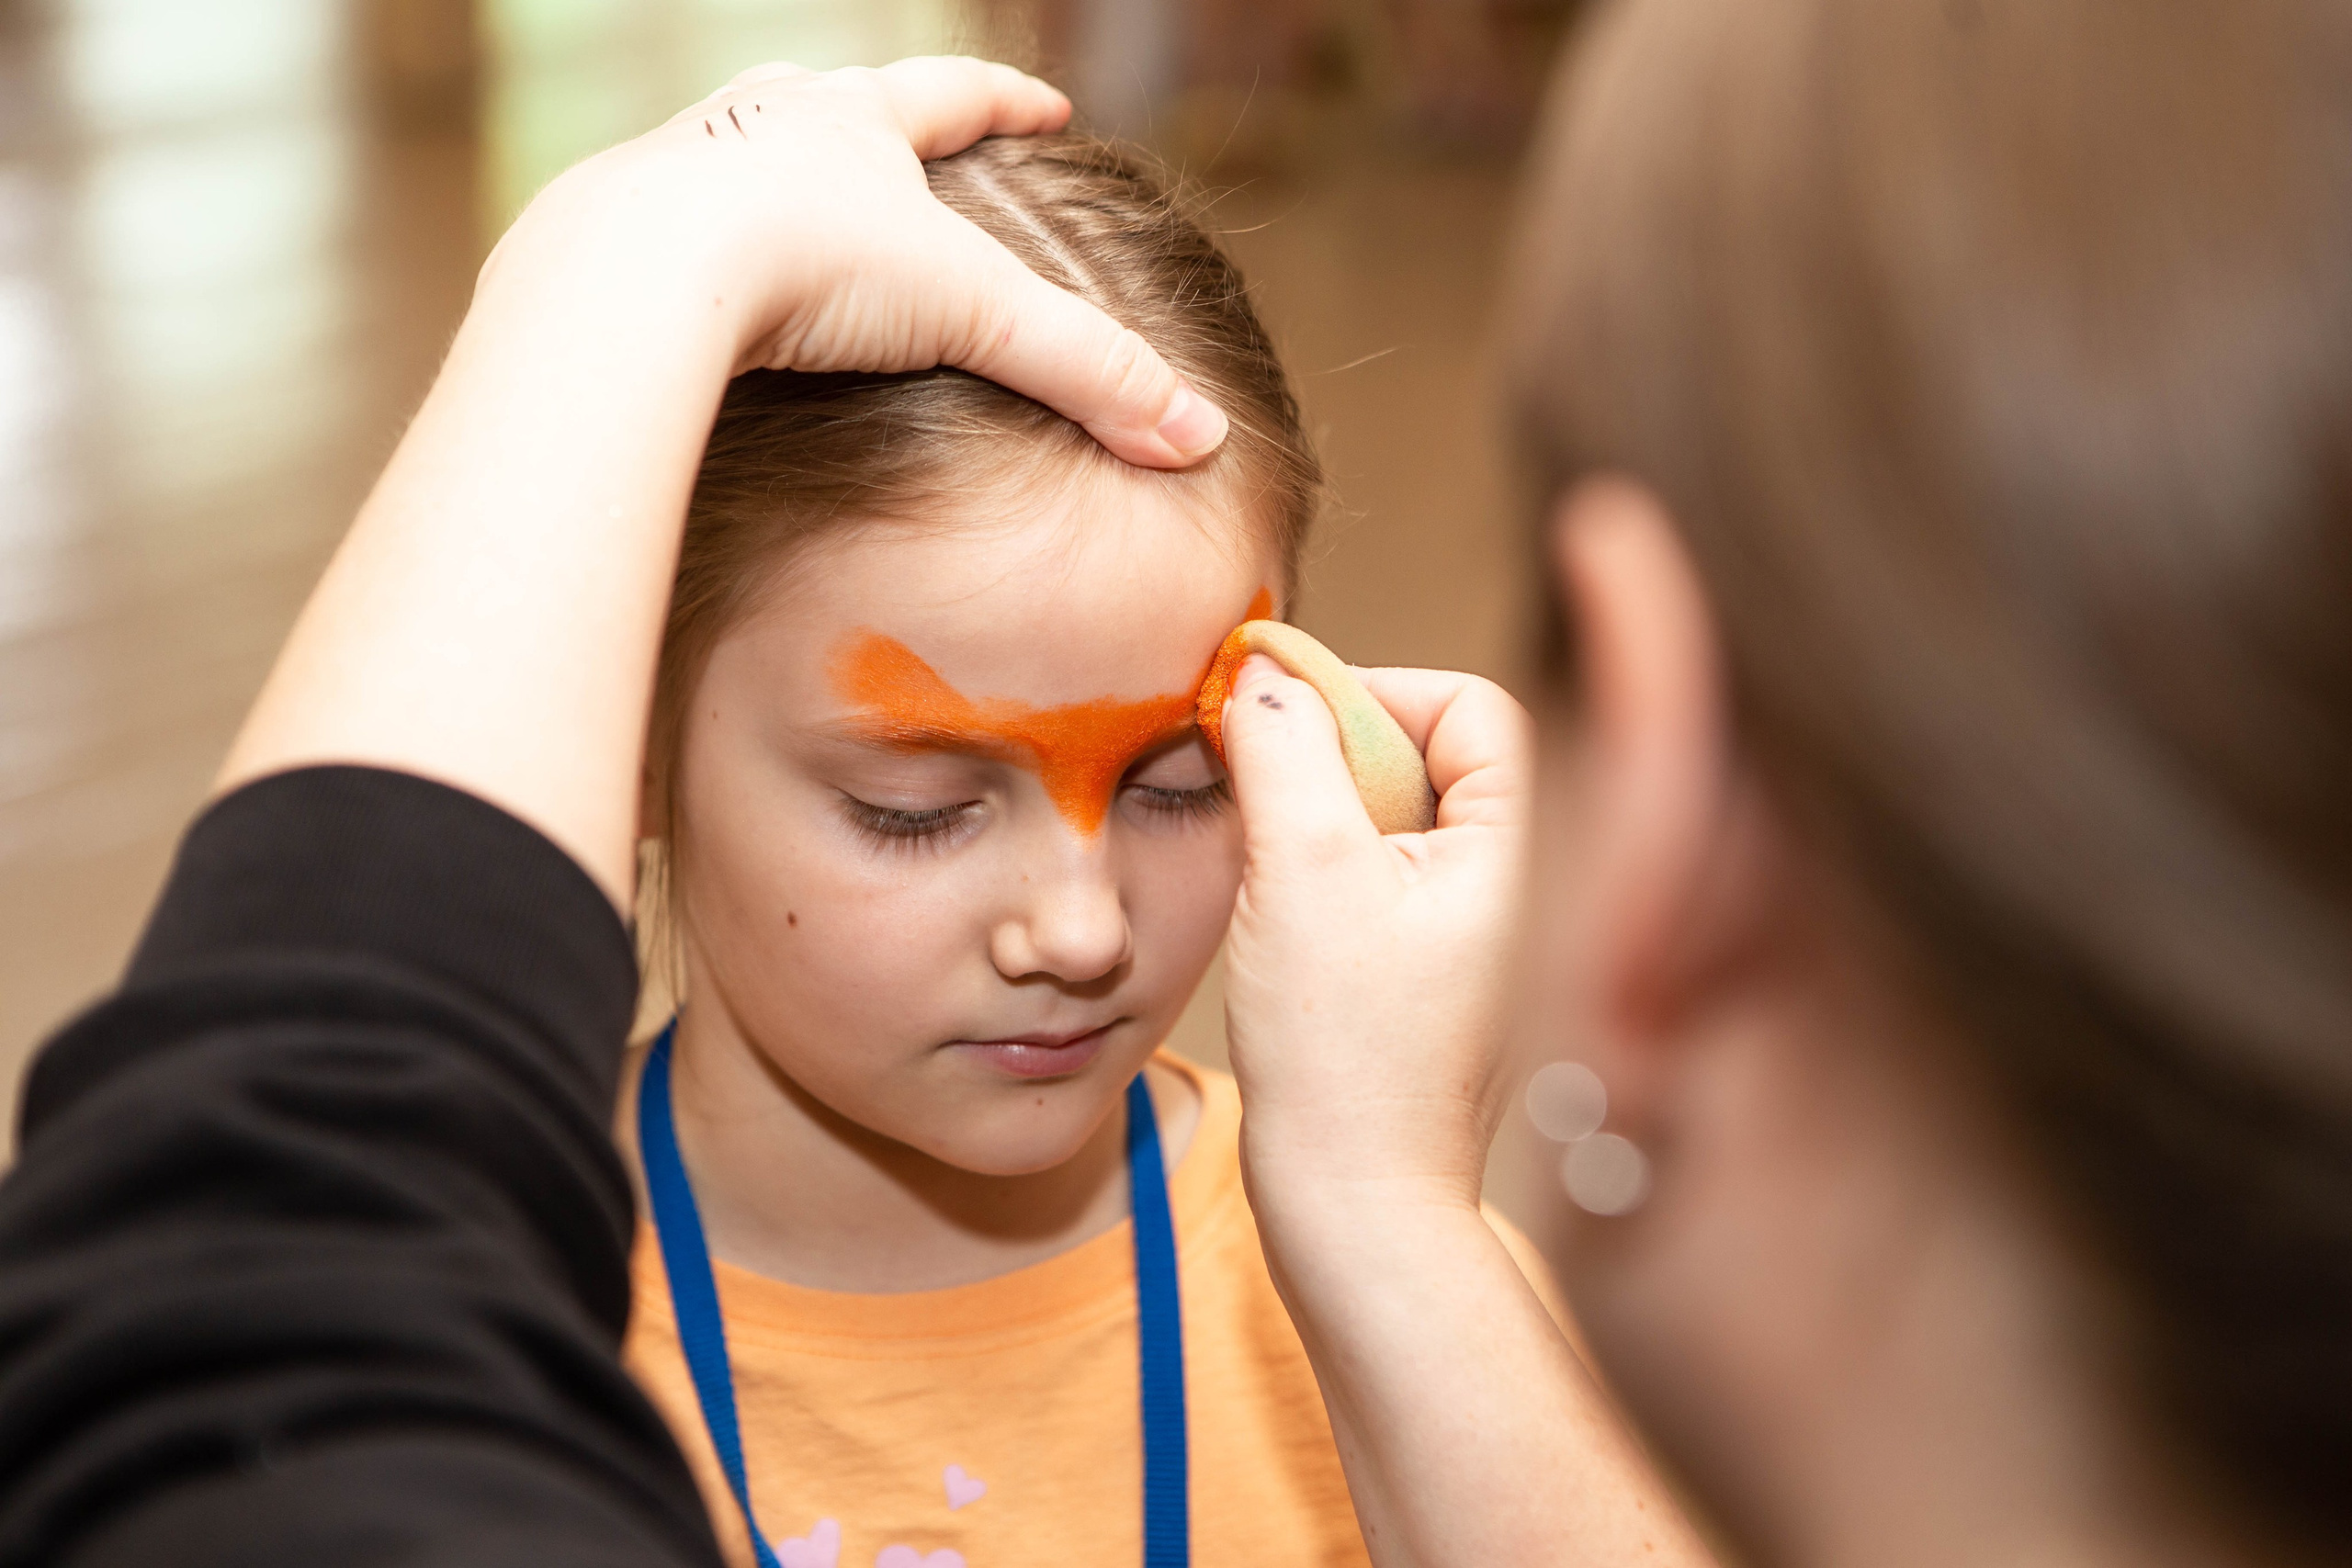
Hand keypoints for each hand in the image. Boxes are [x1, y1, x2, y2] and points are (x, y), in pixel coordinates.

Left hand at [480, 57, 1226, 467]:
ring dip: (774, 176)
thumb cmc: (807, 267)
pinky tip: (697, 292)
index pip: (956, 94)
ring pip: (738, 153)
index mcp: (856, 121)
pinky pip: (668, 234)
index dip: (1008, 104)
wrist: (639, 273)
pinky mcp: (612, 233)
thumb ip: (1086, 375)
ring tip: (793, 204)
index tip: (1047, 108)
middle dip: (877, 123)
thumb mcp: (973, 316)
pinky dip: (697, 254)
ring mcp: (680, 170)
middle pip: (833, 102)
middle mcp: (763, 123)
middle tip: (905, 139)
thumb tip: (1201, 436)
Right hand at [1218, 657, 1533, 1219]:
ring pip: (1396, 817)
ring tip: (1262, 857)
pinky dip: (1323, 871)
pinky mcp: (1429, 973)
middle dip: (1334, 752)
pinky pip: (1380, 878)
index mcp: (1522, 848)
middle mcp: (1517, 883)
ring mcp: (1475, 933)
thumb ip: (1284, 750)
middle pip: (1431, 754)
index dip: (1373, 691)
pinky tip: (1277, 912)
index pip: (1470, 705)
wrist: (1355, 1206)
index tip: (1281, 715)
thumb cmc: (1345, 1056)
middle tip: (1256, 780)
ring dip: (1319, 814)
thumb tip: (1261, 669)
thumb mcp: (1302, 874)